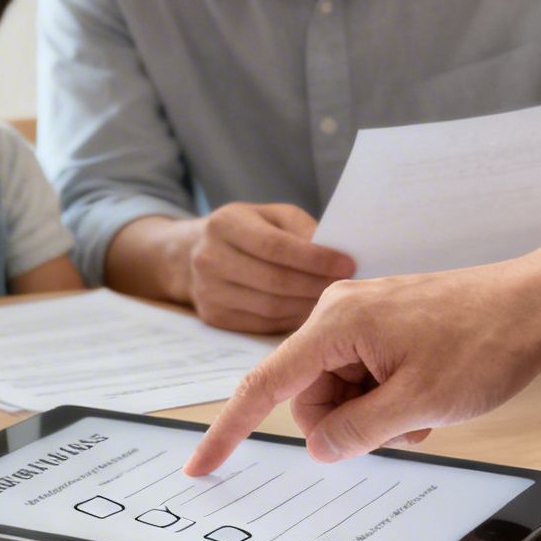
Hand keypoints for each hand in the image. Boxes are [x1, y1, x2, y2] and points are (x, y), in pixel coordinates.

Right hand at [186, 202, 355, 332]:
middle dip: (316, 285)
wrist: (193, 253)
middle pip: (274, 281)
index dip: (315, 259)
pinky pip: (262, 324)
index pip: (275, 246)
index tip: (347, 264)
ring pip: (270, 307)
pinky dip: (291, 320)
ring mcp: (208, 291)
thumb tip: (336, 254)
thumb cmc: (246, 230)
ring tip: (332, 300)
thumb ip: (301, 229)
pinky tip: (309, 312)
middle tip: (346, 287)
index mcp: (225, 224)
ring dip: (308, 306)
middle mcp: (209, 258)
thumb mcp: (271, 216)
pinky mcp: (214, 316)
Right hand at [186, 242, 540, 474]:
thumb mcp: (419, 404)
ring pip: (338, 392)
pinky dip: (388, 399)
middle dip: (344, 424)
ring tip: (423, 409)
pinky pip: (364, 377)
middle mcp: (338, 314)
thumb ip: (358, 431)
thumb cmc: (485, 343)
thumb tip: (320, 448)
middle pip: (307, 397)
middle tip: (400, 426)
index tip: (202, 465)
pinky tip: (426, 396)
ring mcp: (362, 318)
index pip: (265, 385)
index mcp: (335, 323)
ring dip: (373, 414)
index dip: (230, 430)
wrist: (537, 305)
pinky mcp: (384, 326)